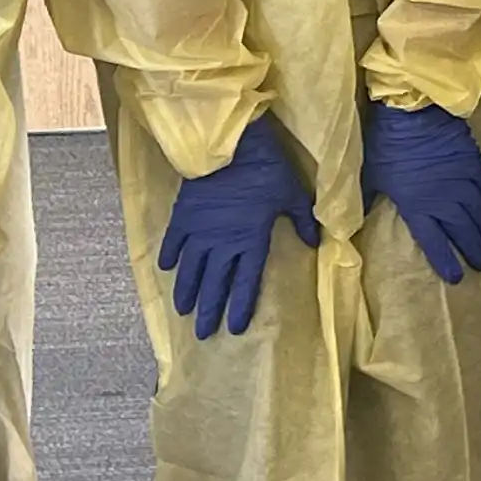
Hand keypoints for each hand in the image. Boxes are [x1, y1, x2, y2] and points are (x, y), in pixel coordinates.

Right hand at [158, 113, 322, 339]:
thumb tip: (316, 243)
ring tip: (182, 311)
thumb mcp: (293, 195)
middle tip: (202, 334)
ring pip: (191, 270)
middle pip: (215, 284)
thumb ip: (303, 221)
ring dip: (187, 291)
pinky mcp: (183, 215)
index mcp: (252, 240)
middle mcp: (223, 243)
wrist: (234, 146)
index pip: (246, 282)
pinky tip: (164, 270)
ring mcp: (200, 231)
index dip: (240, 306)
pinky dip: (168, 255)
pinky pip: (173, 241)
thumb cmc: (267, 169)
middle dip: (209, 311)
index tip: (234, 328)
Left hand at [362, 99, 480, 284]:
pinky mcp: (474, 164)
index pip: (436, 244)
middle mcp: (446, 200)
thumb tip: (350, 224)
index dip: (447, 262)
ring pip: (480, 215)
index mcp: (419, 208)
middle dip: (474, 251)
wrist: (412, 111)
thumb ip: (367, 203)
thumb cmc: (387, 145)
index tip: (457, 277)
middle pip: (464, 232)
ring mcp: (463, 182)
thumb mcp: (370, 177)